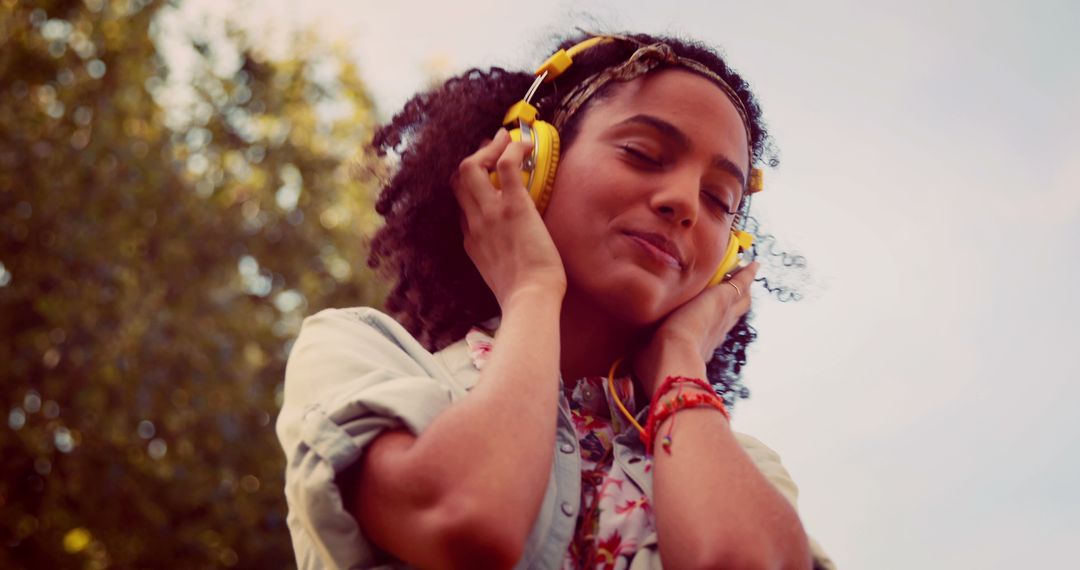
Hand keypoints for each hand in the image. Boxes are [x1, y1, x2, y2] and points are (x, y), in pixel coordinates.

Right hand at [451, 129, 566, 308]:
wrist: (530, 299)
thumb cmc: (524, 294)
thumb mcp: (498, 274)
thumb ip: (495, 256)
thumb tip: (509, 248)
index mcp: (470, 240)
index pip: (460, 204)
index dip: (471, 185)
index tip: (487, 174)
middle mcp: (474, 223)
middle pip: (457, 179)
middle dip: (473, 157)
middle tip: (492, 147)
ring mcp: (490, 213)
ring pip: (471, 166)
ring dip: (488, 147)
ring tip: (506, 138)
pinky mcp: (513, 206)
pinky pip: (505, 166)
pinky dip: (513, 149)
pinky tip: (526, 144)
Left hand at [633, 262, 758, 396]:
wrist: (673, 360)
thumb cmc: (657, 366)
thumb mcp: (648, 355)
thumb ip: (642, 352)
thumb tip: (627, 362)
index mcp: (700, 344)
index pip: (711, 330)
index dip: (715, 322)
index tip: (717, 316)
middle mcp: (716, 331)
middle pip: (733, 314)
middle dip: (736, 302)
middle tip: (740, 289)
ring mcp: (721, 314)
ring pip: (740, 299)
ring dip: (743, 287)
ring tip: (748, 273)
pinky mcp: (721, 299)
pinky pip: (740, 283)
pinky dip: (747, 274)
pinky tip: (754, 264)